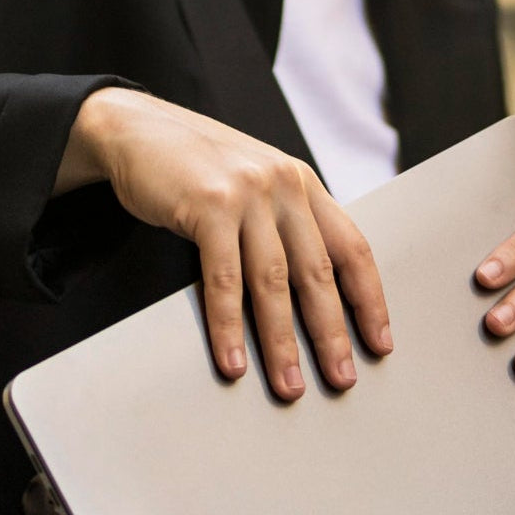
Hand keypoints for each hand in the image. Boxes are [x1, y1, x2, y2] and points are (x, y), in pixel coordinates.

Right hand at [56, 87, 391, 400]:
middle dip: (331, 335)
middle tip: (341, 380)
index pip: (353, 249)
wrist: (136, 128)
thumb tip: (305, 296)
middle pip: (318, 273)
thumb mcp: (253, 186)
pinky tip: (233, 360)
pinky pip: (224, 279)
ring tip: (288, 385)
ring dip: (281, 343)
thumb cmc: (195, 168)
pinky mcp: (209, 205)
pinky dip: (229, 326)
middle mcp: (285, 186)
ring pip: (273, 283)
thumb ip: (281, 226)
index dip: (369, 301)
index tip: (379, 343)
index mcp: (303, 186)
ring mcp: (248, 193)